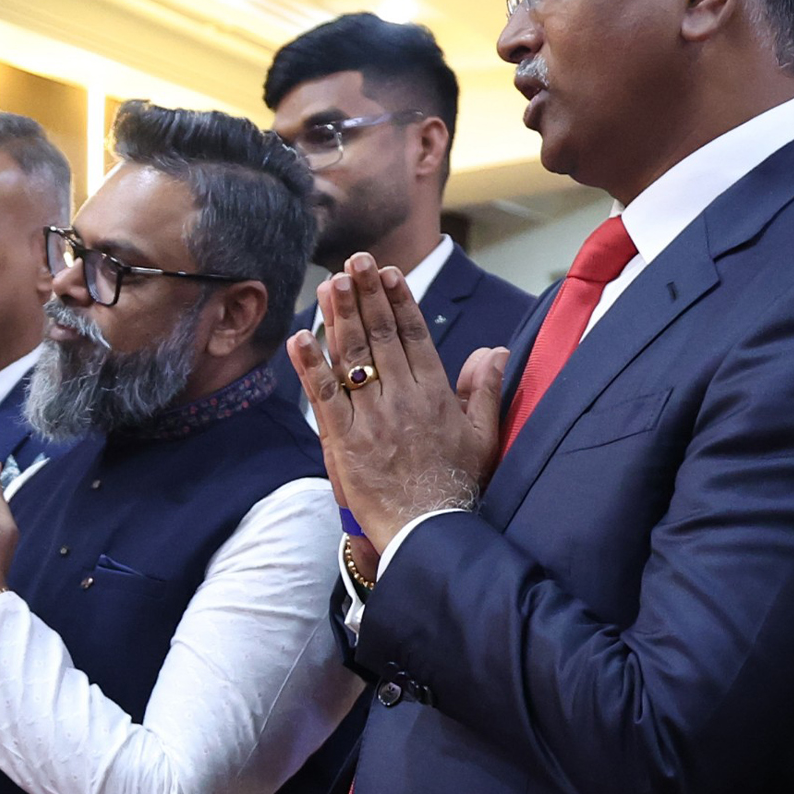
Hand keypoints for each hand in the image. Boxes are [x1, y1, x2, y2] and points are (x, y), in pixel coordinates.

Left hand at [290, 254, 508, 552]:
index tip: (388, 273)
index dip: (398, 301)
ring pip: (352, 358)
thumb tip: (494, 351)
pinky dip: (310, 366)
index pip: (413, 336)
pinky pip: (324, 397)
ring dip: (340, 317)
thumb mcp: (483, 436)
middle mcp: (402, 399)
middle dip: (367, 295)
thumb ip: (483, 390)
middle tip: (356, 261)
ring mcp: (371, 418)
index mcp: (434, 394)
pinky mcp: (344, 441)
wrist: (428, 532)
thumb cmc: (457, 487)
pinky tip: (299, 337)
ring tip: (331, 283)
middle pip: (380, 336)